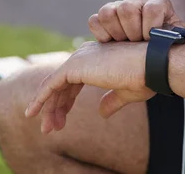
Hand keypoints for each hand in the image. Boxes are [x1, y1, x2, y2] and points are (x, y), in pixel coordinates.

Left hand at [25, 41, 153, 131]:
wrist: (151, 65)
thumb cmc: (144, 76)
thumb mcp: (125, 92)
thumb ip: (111, 100)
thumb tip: (102, 112)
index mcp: (97, 58)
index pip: (73, 81)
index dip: (66, 103)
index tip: (60, 123)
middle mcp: (86, 55)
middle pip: (62, 84)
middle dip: (55, 107)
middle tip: (50, 129)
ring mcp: (80, 59)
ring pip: (55, 85)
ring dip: (48, 108)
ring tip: (47, 129)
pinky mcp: (75, 66)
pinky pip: (52, 84)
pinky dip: (41, 99)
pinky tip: (33, 113)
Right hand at [88, 0, 184, 45]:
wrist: (153, 52)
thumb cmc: (170, 48)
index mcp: (159, 4)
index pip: (153, 6)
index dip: (152, 27)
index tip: (152, 42)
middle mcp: (138, 2)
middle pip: (127, 7)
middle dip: (132, 32)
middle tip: (138, 45)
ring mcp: (120, 7)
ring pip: (109, 11)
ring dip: (115, 33)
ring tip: (125, 46)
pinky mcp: (105, 17)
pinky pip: (95, 20)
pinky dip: (101, 34)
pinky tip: (112, 46)